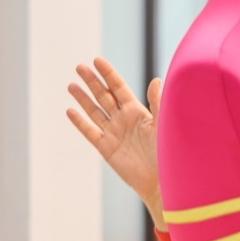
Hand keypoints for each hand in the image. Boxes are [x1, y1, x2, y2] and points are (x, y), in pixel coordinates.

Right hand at [67, 57, 164, 228]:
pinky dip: (80, 122)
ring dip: (83, 98)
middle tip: (80, 66)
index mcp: (138, 111)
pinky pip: (90, 132)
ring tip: (71, 84)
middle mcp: (124, 120)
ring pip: (94, 111)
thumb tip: (156, 80)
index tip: (97, 60)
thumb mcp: (163, 125)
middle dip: (92, 81)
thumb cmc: (169, 152)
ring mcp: (114, 133)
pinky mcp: (107, 148)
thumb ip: (157, 103)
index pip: (119, 88)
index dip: (108, 74)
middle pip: (104, 96)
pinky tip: (70, 110)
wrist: (163, 180)